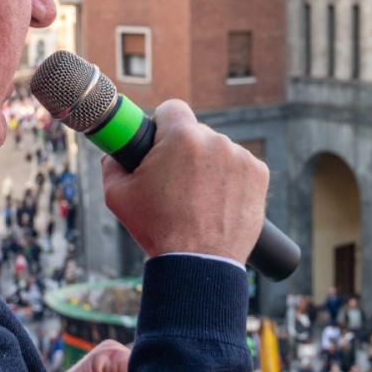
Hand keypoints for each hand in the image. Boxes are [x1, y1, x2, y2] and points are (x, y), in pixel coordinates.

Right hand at [100, 99, 267, 264]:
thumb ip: (112, 164)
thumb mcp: (118, 195)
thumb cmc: (158, 229)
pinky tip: (219, 201)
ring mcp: (241, 157)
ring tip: (198, 199)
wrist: (199, 264)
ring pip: (218, 151)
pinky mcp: (260, 175)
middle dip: (185, 151)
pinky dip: (231, 179)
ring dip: (209, 166)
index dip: (162, 124)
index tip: (159, 142)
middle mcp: (216, 140)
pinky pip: (240, 167)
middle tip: (175, 182)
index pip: (172, 108)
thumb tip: (115, 153)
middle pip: (196, 133)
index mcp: (181, 137)